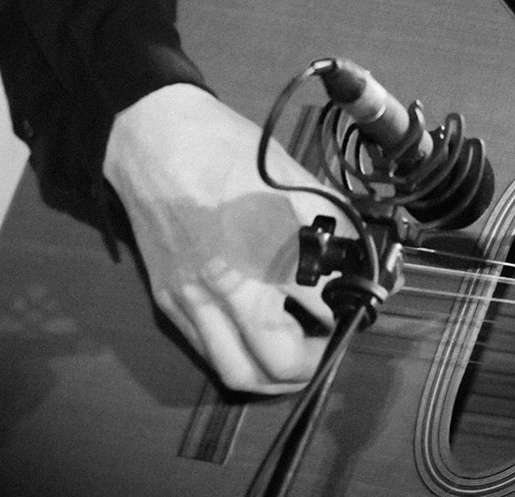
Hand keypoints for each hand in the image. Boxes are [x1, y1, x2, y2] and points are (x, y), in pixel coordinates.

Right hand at [102, 83, 348, 393]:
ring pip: (239, 373)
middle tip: (330, 342)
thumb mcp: (291, 177)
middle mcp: (227, 284)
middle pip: (280, 363)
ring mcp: (192, 299)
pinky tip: (255, 337)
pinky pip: (207, 352)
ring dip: (275, 377)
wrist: (152, 138)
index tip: (359, 308)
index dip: (350, 314)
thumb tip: (362, 255)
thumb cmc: (225, 149)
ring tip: (296, 355)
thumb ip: (330, 221)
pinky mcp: (168, 302)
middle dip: (316, 363)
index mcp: (264, 246)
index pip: (323, 308)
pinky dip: (239, 357)